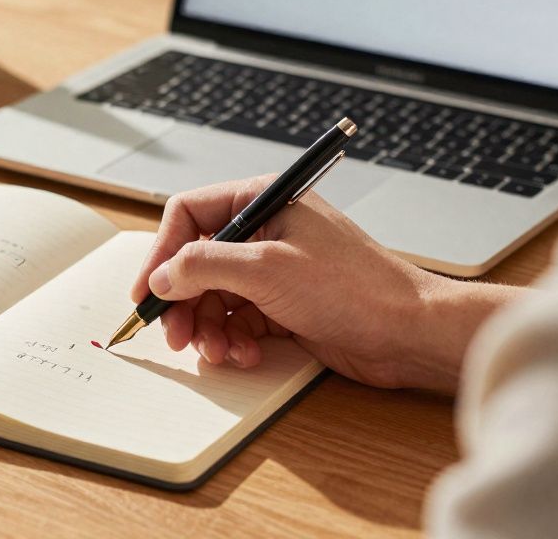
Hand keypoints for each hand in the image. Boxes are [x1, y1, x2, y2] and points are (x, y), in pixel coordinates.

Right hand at [129, 177, 517, 391]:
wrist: (409, 332)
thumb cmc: (355, 287)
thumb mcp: (267, 270)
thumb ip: (205, 266)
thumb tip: (163, 275)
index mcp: (263, 202)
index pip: (189, 215)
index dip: (162, 253)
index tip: (148, 290)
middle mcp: (265, 232)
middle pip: (196, 261)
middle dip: (184, 301)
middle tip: (175, 335)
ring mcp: (273, 270)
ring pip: (214, 296)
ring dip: (207, 327)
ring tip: (216, 351)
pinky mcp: (282, 306)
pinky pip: (237, 321)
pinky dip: (232, 340)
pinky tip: (244, 355)